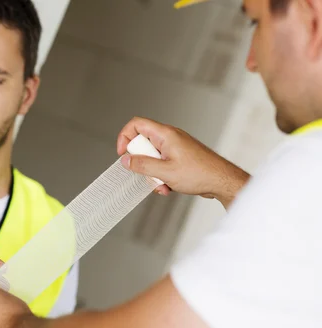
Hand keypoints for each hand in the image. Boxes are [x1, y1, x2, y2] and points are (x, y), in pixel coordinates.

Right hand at [117, 117, 249, 207]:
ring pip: (152, 157)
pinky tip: (170, 186)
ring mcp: (174, 147)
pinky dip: (161, 176)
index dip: (125, 137)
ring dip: (152, 174)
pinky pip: (161, 164)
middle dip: (141, 163)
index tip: (123, 154)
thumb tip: (126, 160)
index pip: (137, 124)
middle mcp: (169, 137)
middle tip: (148, 173)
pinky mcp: (178, 157)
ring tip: (162, 185)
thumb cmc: (201, 173)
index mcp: (165, 134)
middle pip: (142, 144)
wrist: (222, 181)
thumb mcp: (165, 172)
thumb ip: (142, 165)